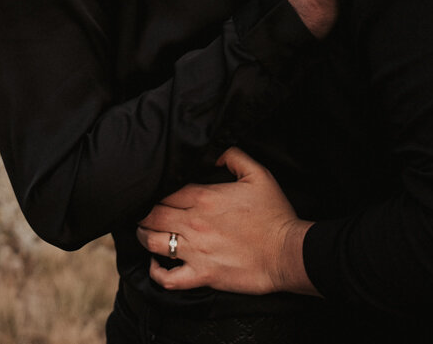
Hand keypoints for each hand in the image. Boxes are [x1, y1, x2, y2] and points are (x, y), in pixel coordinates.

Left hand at [135, 148, 314, 295]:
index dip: (155, 192)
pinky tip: (156, 264)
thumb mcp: (258, 174)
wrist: (289, 252)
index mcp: (204, 197)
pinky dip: (156, 272)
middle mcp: (194, 223)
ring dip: (144, 236)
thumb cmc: (275, 215)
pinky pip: (168, 278)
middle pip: (152, 215)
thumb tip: (213, 153)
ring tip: (144, 233)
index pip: (165, 191)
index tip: (154, 194)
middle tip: (143, 213)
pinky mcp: (202, 275)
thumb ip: (232, 156)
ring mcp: (196, 250)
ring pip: (152, 242)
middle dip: (144, 213)